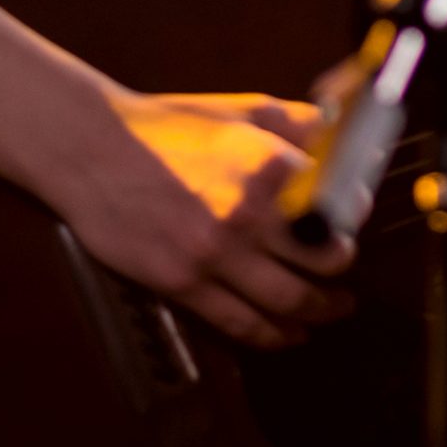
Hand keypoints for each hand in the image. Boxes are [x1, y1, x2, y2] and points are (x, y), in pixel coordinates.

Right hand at [59, 91, 356, 348]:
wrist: (93, 149)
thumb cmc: (169, 126)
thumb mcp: (243, 110)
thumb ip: (300, 124)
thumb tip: (345, 136)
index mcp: (270, 166)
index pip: (340, 206)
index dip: (353, 218)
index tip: (353, 223)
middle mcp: (250, 214)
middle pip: (324, 260)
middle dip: (342, 269)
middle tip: (346, 270)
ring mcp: (216, 254)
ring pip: (290, 300)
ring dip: (321, 311)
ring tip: (334, 310)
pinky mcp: (184, 283)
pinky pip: (241, 323)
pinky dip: (273, 335)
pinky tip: (288, 334)